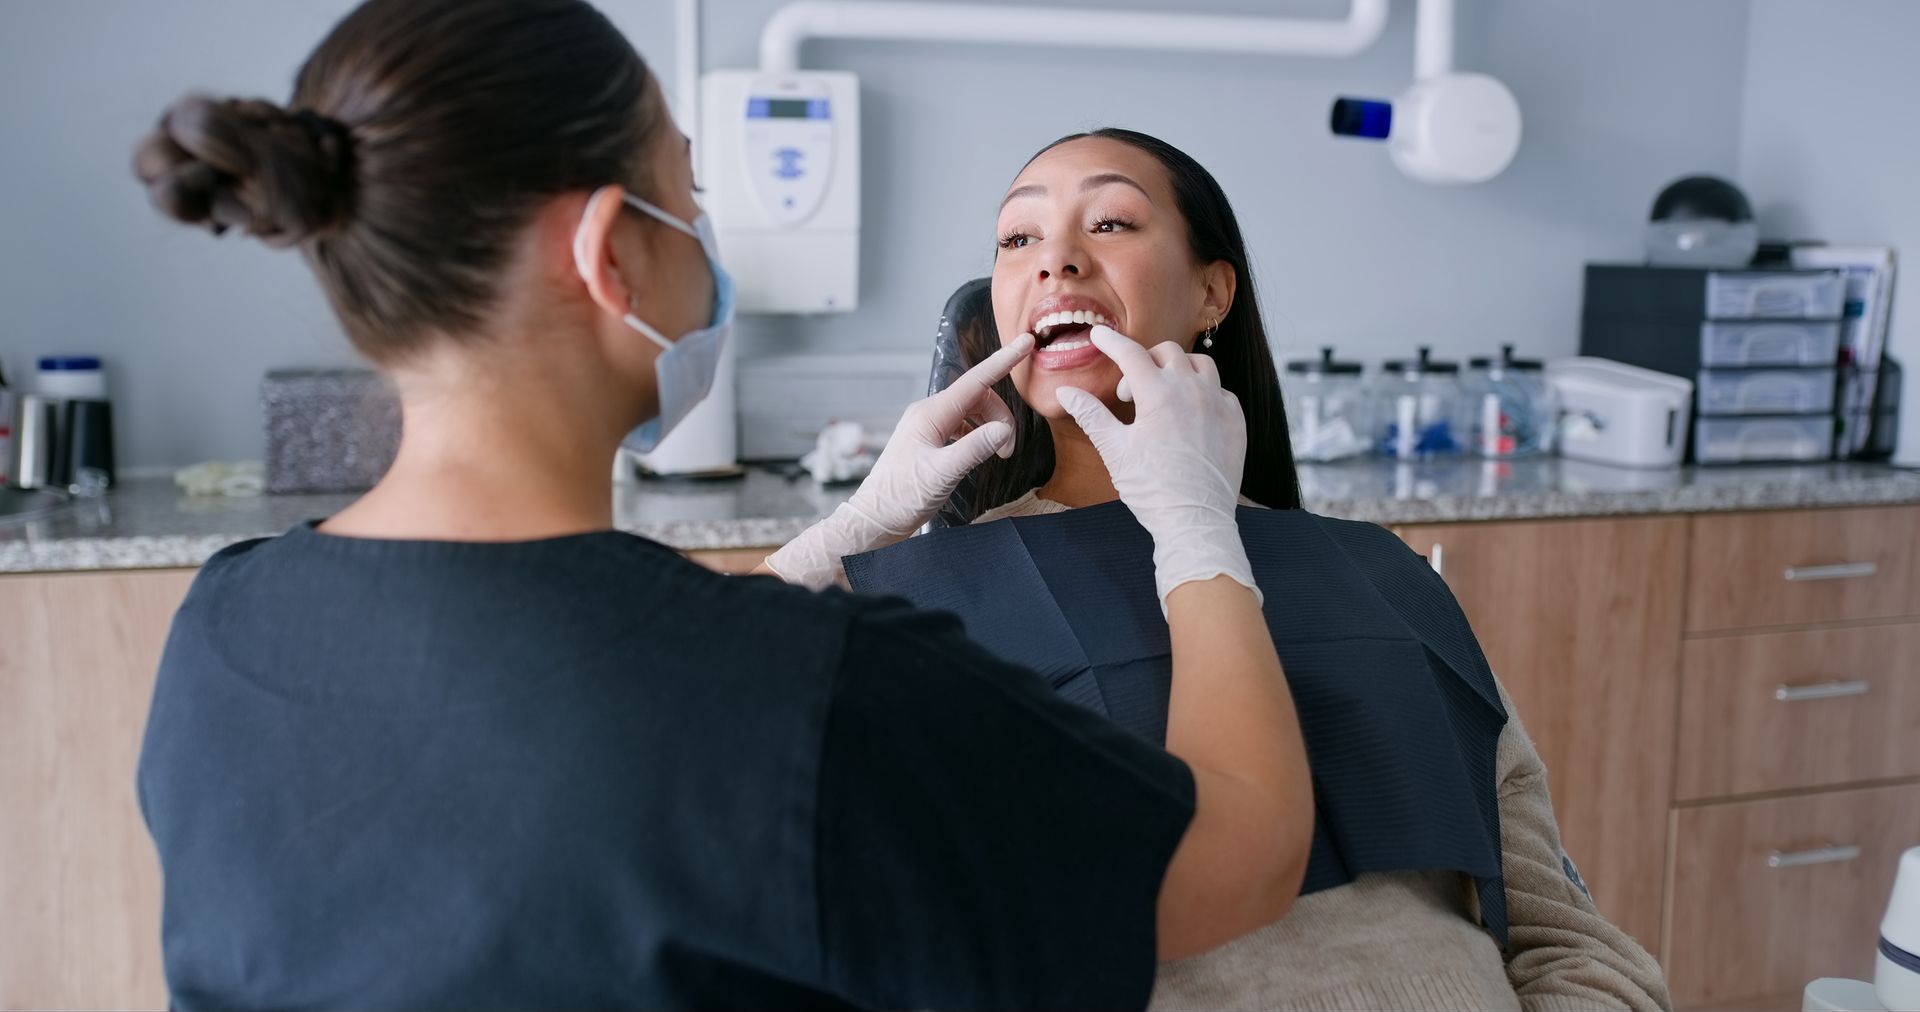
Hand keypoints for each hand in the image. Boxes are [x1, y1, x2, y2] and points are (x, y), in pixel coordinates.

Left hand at [764, 334, 1034, 588]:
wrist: (874, 519)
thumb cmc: (901, 498)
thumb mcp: (942, 474)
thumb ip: (974, 449)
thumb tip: (1003, 430)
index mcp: (930, 415)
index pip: (975, 381)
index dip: (1003, 361)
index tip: (1026, 342)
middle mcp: (928, 414)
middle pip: (978, 398)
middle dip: (1000, 417)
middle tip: (1007, 451)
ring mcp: (928, 426)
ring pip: (972, 412)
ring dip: (991, 428)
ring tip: (997, 456)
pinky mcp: (929, 440)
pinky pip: (962, 426)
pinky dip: (978, 436)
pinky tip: (978, 455)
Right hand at [1056, 325, 1257, 609]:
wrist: (1194, 521)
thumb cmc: (1153, 490)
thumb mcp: (1115, 451)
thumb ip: (1092, 415)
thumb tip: (1066, 392)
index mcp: (1158, 395)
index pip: (1130, 354)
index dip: (1111, 341)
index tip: (1100, 335)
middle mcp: (1192, 391)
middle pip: (1167, 352)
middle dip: (1145, 361)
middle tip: (1131, 390)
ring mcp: (1218, 405)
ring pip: (1200, 365)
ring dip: (1179, 369)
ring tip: (1164, 393)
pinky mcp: (1235, 421)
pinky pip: (1221, 391)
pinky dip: (1204, 392)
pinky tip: (1191, 412)